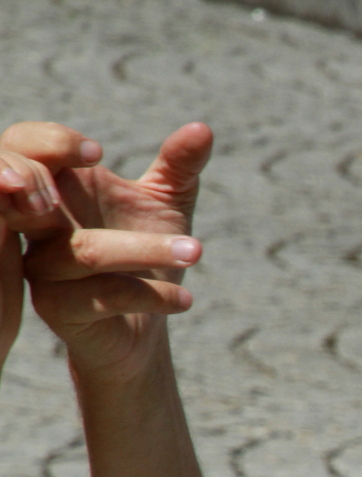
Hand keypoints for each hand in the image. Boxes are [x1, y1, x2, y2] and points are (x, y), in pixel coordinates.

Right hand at [11, 121, 211, 382]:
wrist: (147, 324)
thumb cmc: (148, 255)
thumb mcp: (167, 204)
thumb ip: (179, 166)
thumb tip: (203, 129)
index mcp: (54, 186)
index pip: (23, 145)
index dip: (51, 143)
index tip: (99, 154)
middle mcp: (36, 225)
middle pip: (19, 191)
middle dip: (52, 184)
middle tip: (106, 176)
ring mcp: (42, 268)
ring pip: (83, 251)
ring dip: (148, 249)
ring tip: (197, 250)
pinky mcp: (58, 310)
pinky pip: (100, 295)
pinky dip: (150, 293)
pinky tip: (186, 297)